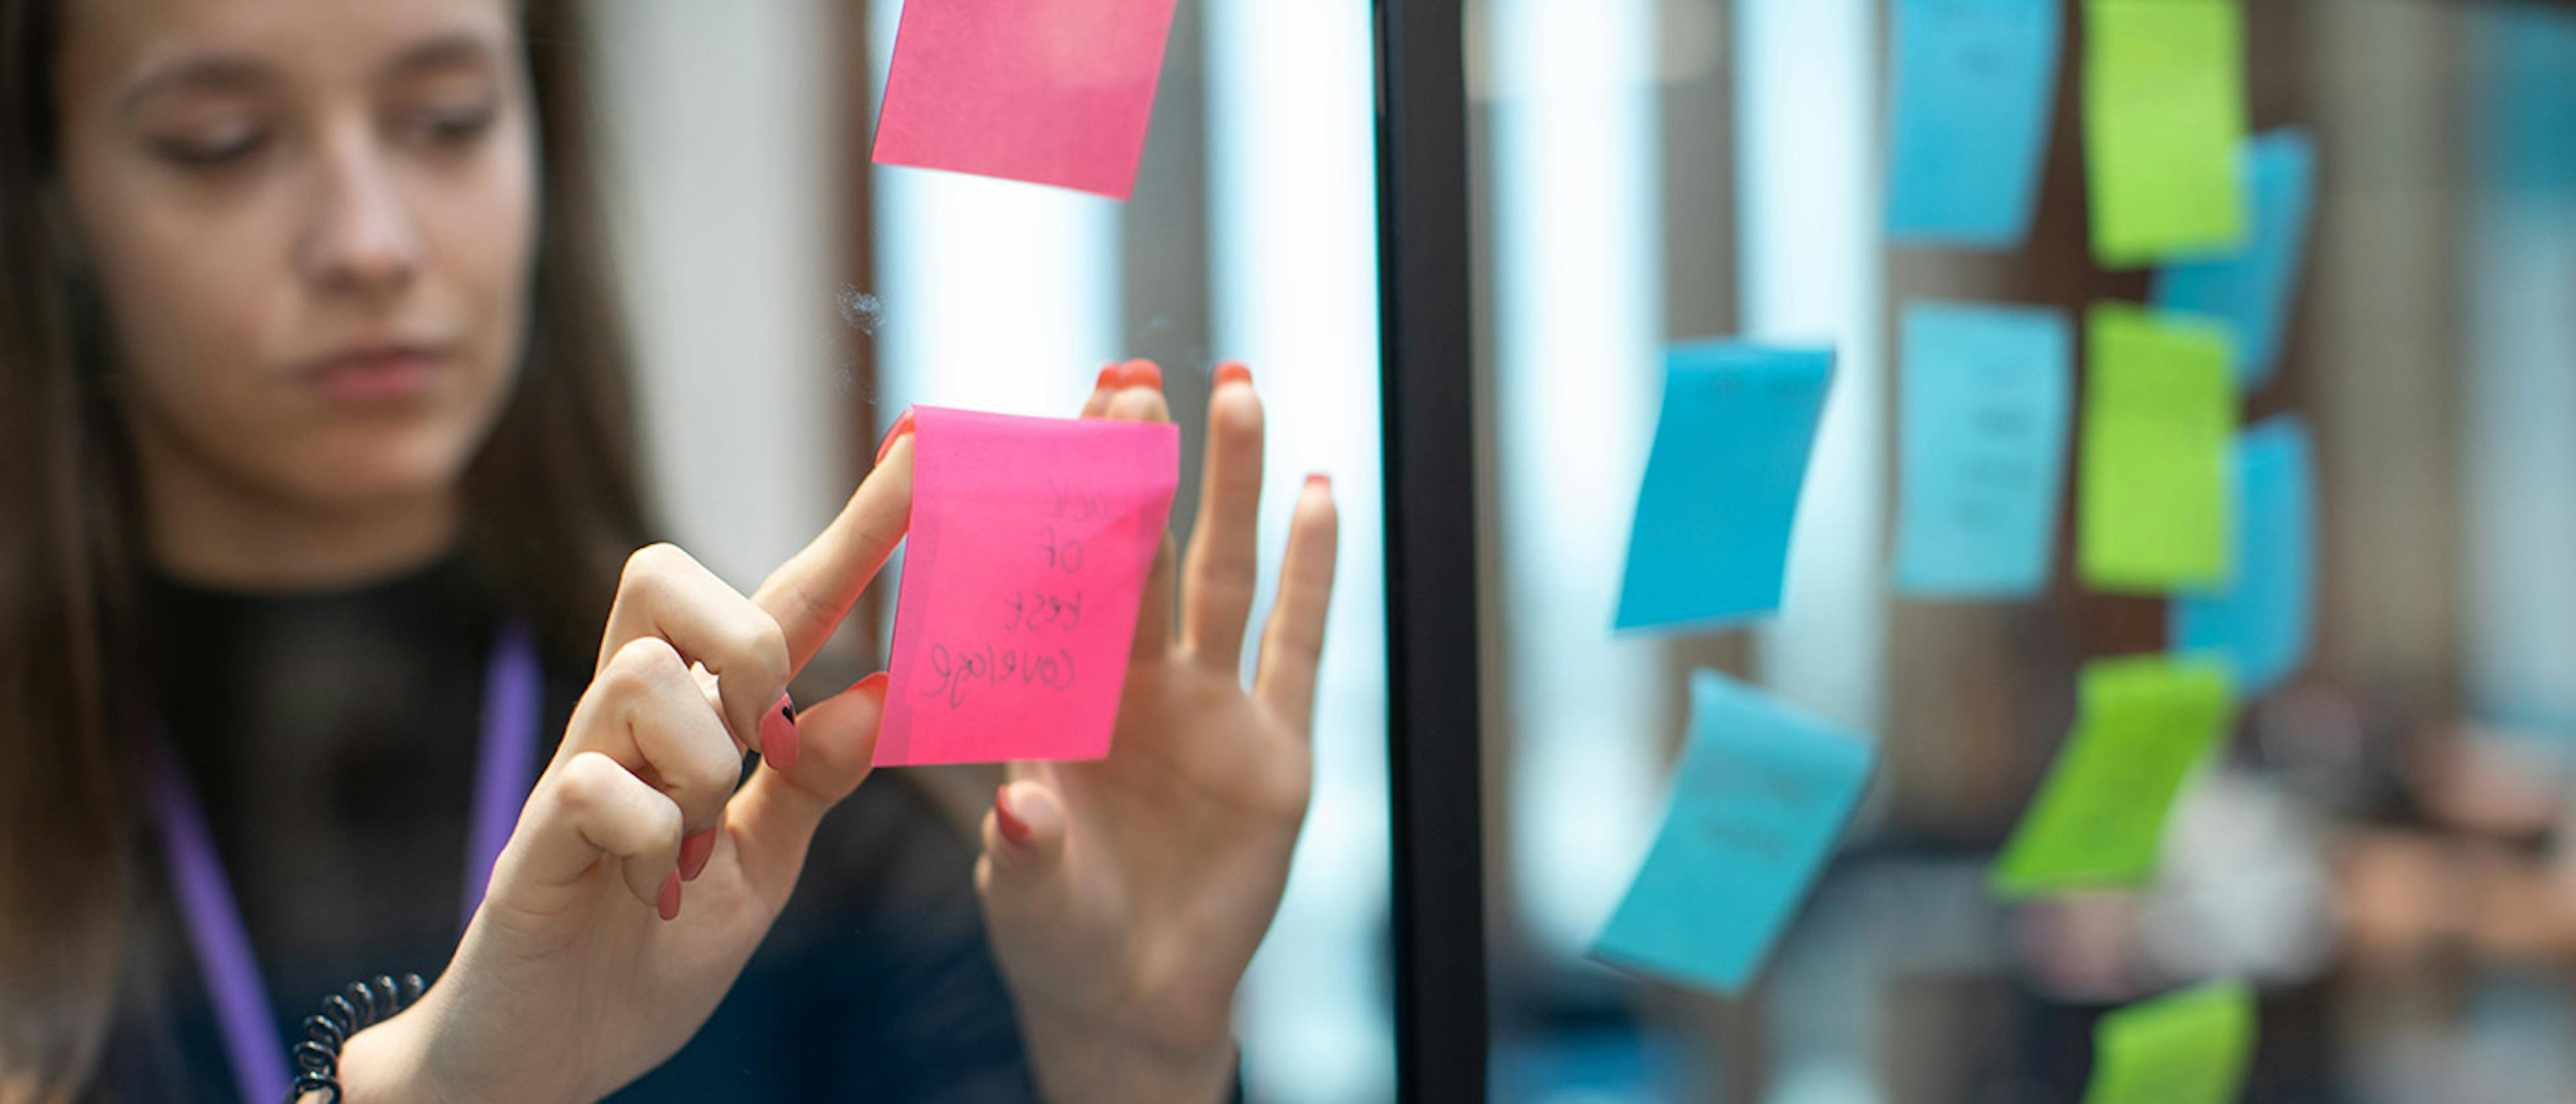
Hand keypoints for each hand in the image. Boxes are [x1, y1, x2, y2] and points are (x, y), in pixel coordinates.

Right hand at [332, 436, 917, 1103]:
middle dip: (740, 644)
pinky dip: (648, 840)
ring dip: (698, 768)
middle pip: (665, 578)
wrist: (546, 1056)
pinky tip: (650, 889)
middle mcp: (627, 721)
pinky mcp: (534, 836)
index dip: (855, 530)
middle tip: (756, 745)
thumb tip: (884, 690)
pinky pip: (595, 783)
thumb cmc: (653, 947)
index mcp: (697, 721)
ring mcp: (574, 770)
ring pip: (643, 676)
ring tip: (689, 848)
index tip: (924, 452)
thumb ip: (815, 781)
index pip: (781, 600)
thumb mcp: (766, 864)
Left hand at [975, 361, 1339, 1103]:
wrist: (1136, 999)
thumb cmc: (1057, 935)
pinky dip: (1314, 572)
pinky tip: (1320, 492)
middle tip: (1134, 384)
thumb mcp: (1030, 897)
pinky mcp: (1277, 747)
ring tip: (1236, 389)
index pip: (1051, 589)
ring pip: (1222, 575)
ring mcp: (1207, 707)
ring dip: (1230, 485)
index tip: (1041, 434)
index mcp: (1056, 704)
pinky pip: (1297, 646)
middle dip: (1137, 473)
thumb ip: (1027, 850)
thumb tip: (1019, 807)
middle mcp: (1131, 686)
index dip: (1051, 513)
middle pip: (1137, 557)